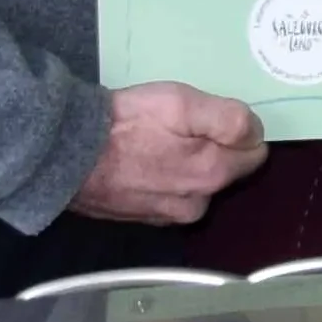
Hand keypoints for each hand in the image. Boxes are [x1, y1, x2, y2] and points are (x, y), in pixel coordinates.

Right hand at [76, 82, 268, 227]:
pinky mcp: (144, 218)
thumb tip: (256, 133)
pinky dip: (162, 179)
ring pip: (196, 183)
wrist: (65, 153)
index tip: (209, 119)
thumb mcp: (182, 104)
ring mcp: (170, 215)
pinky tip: (141, 162)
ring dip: (185, 164)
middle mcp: (198, 204)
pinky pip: (169, 194)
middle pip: (225, 169)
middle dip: (211, 148)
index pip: (254, 152)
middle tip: (176, 128)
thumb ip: (229, 119)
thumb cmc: (126, 123)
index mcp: (214, 175)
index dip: (236, 131)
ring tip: (154, 143)